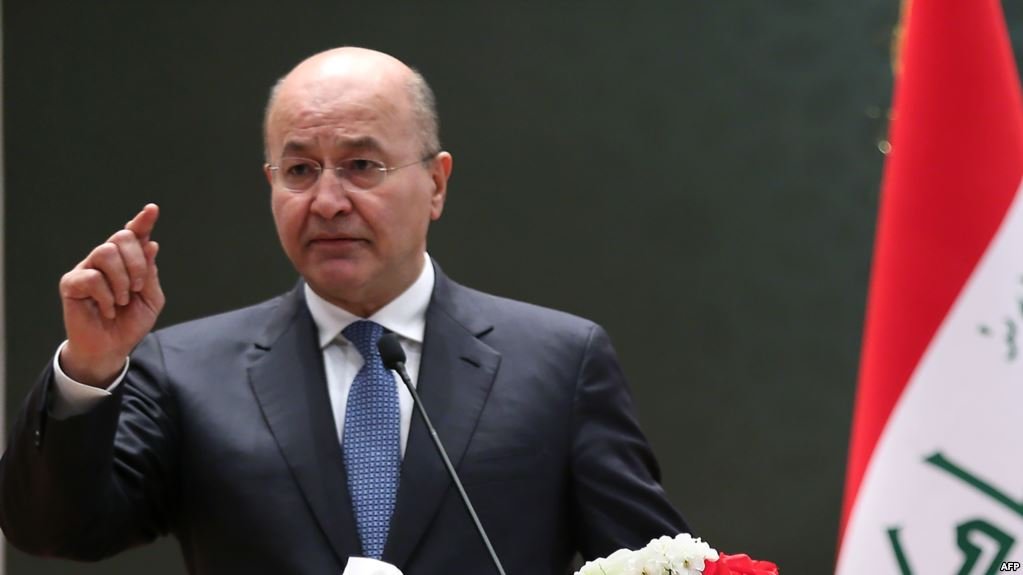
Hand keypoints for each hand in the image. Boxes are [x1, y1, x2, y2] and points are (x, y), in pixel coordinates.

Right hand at [59, 204, 164, 386]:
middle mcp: (106, 260)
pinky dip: (106, 296)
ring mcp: (87, 269)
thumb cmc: (129, 323)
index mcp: (127, 261)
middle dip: (137, 262)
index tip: (152, 210)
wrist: (112, 348)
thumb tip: (149, 244)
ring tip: (122, 300)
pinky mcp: (71, 283)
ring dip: (121, 279)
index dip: (142, 221)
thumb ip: (150, 273)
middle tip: (137, 288)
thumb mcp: (150, 299)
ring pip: (105, 252)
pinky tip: (107, 309)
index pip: (134, 234)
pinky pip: (92, 278)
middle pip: (121, 237)